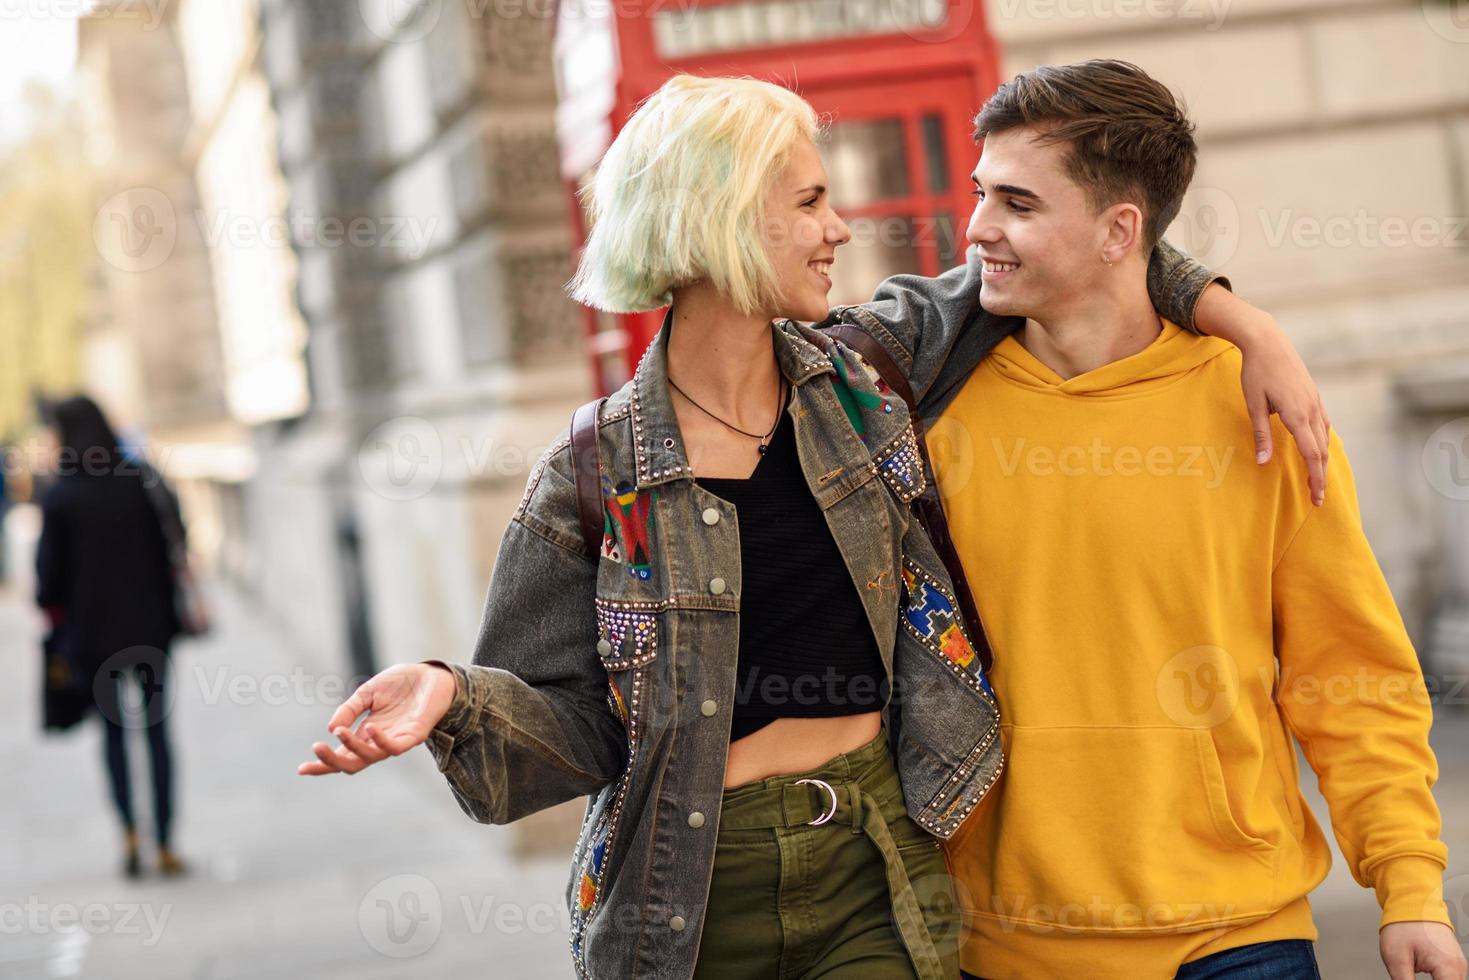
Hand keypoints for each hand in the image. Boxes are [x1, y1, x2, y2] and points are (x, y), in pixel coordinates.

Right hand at [297, 663, 457, 775]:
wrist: (432, 674)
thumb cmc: (402, 684)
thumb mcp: (368, 692)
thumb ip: (349, 709)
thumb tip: (331, 729)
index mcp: (366, 733)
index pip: (342, 754)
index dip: (323, 764)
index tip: (301, 769)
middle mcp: (379, 741)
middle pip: (353, 764)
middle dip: (332, 762)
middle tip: (316, 749)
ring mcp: (396, 740)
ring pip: (370, 757)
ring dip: (352, 747)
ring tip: (339, 733)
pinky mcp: (413, 735)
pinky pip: (395, 747)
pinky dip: (381, 741)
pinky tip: (370, 728)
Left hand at [1237, 312, 1331, 506]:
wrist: (1268, 341)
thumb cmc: (1256, 372)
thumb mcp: (1253, 404)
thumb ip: (1261, 435)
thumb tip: (1264, 463)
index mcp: (1297, 414)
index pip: (1311, 454)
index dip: (1315, 478)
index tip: (1316, 498)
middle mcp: (1311, 409)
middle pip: (1322, 451)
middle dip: (1320, 476)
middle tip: (1317, 499)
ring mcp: (1315, 402)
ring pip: (1325, 439)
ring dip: (1323, 461)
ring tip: (1318, 479)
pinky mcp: (1313, 396)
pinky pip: (1323, 425)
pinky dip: (1323, 443)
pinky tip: (1319, 450)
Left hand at [1381, 921, 1466, 979]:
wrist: (1411, 901)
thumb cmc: (1403, 925)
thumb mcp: (1396, 958)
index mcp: (1447, 966)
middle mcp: (1458, 966)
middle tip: (1409, 976)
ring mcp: (1457, 963)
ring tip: (1412, 972)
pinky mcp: (1452, 960)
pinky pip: (1449, 978)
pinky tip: (1419, 975)